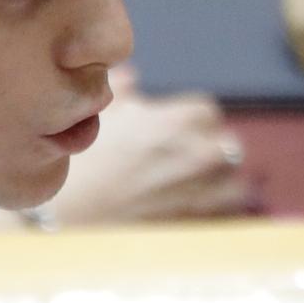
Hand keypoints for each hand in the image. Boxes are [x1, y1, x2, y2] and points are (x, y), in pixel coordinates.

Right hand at [49, 71, 255, 223]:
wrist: (69, 218)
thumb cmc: (81, 164)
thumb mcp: (98, 116)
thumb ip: (122, 91)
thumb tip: (131, 77)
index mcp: (177, 123)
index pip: (208, 112)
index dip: (190, 121)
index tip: (174, 131)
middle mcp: (198, 156)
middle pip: (227, 146)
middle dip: (208, 149)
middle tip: (182, 159)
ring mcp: (201, 194)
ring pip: (234, 182)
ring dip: (219, 181)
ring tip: (193, 186)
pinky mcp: (196, 225)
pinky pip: (223, 214)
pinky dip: (214, 209)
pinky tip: (190, 208)